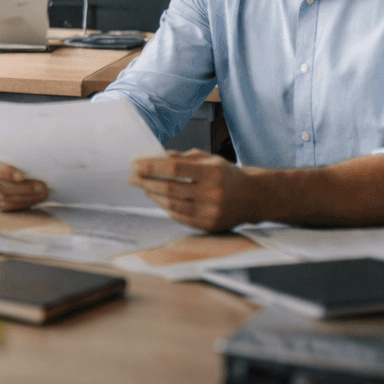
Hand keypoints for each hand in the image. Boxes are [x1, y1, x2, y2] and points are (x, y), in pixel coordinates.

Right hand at [0, 145, 48, 211]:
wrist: (8, 155)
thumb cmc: (12, 146)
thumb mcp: (11, 141)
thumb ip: (16, 145)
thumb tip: (36, 145)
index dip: (4, 172)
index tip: (22, 175)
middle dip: (21, 188)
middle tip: (42, 187)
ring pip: (1, 198)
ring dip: (24, 198)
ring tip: (41, 194)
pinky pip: (3, 206)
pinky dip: (19, 204)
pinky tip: (33, 200)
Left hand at [128, 149, 257, 231]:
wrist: (252, 197)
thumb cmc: (226, 175)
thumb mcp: (209, 159)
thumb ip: (182, 157)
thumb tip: (154, 157)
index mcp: (212, 172)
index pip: (174, 168)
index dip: (151, 166)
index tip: (134, 163)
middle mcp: (212, 193)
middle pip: (169, 188)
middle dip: (145, 181)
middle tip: (131, 176)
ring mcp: (210, 212)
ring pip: (171, 204)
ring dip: (152, 194)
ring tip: (142, 186)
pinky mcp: (208, 225)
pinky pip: (179, 216)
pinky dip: (164, 206)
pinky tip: (157, 198)